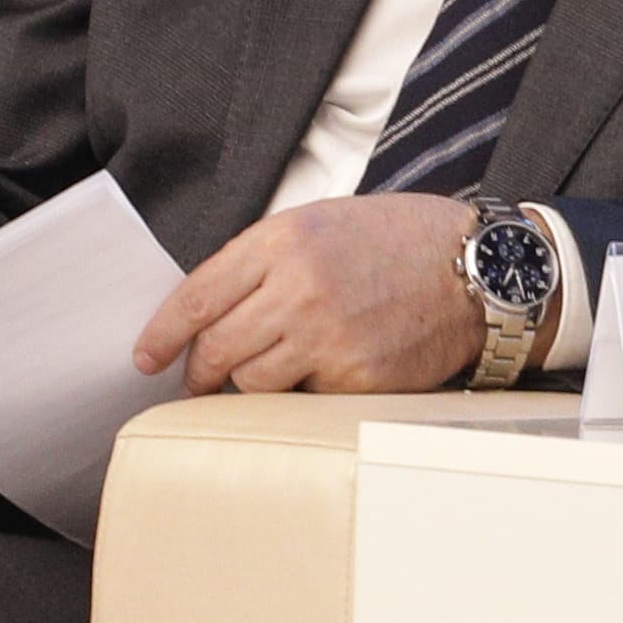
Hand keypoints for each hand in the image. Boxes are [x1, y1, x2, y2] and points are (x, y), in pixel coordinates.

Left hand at [134, 193, 492, 395]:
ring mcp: (328, 337)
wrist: (476, 268)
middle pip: (216, 348)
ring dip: (247, 384)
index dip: (163, 335)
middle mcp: (299, 288)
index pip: (197, 297)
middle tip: (195, 381)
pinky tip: (321, 372)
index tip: (146, 357)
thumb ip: (263, 260)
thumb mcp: (321, 222)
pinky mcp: (356, 378)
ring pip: (251, 382)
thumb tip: (208, 312)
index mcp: (283, 241)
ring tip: (266, 372)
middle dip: (198, 373)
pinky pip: (301, 399)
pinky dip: (300, 393)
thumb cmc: (397, 241)